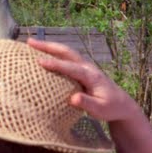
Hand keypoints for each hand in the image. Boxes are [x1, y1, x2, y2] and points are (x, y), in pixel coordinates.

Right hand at [27, 37, 141, 122]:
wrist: (122, 104)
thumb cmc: (110, 108)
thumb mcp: (100, 110)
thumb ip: (87, 104)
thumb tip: (73, 98)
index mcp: (91, 76)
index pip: (70, 68)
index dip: (55, 64)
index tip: (40, 61)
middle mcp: (87, 67)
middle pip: (66, 52)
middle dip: (48, 46)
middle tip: (29, 42)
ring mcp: (85, 66)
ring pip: (66, 52)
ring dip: (49, 46)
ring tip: (31, 43)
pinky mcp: (82, 69)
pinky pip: (66, 57)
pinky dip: (53, 52)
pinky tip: (42, 54)